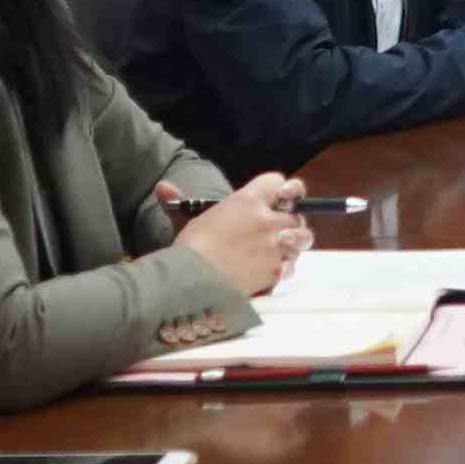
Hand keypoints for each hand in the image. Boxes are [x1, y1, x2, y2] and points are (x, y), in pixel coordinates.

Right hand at [179, 179, 304, 299]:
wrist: (192, 281)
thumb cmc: (189, 248)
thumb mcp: (185, 220)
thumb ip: (179, 202)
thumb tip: (162, 187)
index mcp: (248, 200)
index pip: (278, 182)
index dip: (280, 188)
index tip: (279, 196)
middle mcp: (267, 219)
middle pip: (296, 213)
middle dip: (289, 222)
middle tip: (277, 231)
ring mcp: (275, 245)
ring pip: (302, 238)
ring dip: (294, 244)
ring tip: (280, 250)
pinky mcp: (276, 270)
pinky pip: (292, 265)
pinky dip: (284, 268)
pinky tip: (271, 270)